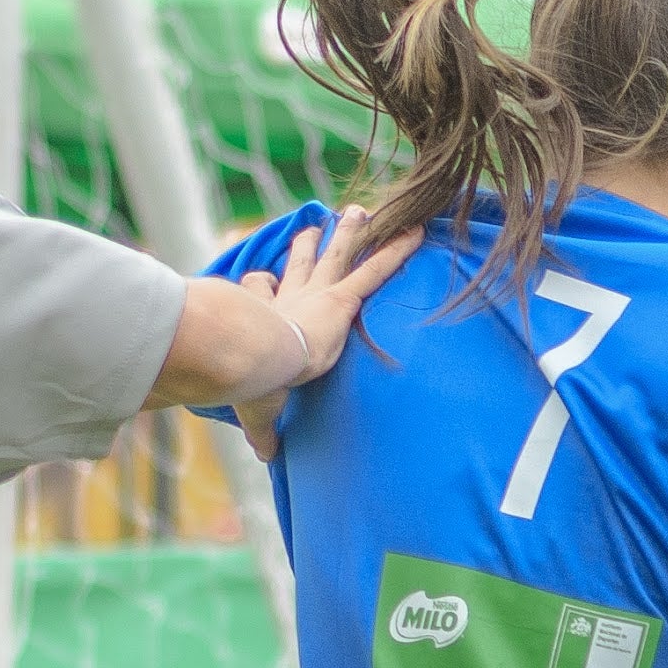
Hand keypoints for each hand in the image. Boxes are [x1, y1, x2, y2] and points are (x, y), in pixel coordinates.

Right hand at [240, 211, 399, 453]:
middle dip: (307, 244)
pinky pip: (375, 270)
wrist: (255, 360)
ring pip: (338, 254)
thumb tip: (265, 455)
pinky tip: (417, 232)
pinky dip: (397, 251)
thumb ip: (264, 429)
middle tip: (314, 226)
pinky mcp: (341, 298)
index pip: (261, 289)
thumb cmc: (249, 383)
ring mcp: (316, 293)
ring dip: (353, 232)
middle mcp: (287, 297)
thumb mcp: (257, 410)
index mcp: (263, 318)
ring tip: (362, 211)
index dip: (262, 284)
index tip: (264, 279)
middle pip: (300, 262)